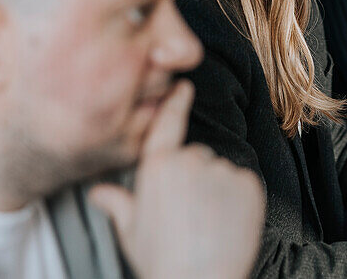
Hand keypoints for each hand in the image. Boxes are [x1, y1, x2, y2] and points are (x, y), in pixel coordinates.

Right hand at [89, 80, 264, 278]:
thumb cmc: (162, 261)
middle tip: (187, 211)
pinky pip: (242, 183)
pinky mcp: (248, 183)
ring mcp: (221, 170)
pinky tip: (225, 222)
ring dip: (216, 188)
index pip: (168, 125)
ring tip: (206, 222)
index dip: (175, 102)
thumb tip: (99, 193)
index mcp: (158, 168)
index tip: (183, 86)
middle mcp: (190, 161)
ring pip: (220, 171)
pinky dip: (238, 198)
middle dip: (193, 177)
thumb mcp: (130, 231)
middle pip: (195, 156)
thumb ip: (117, 203)